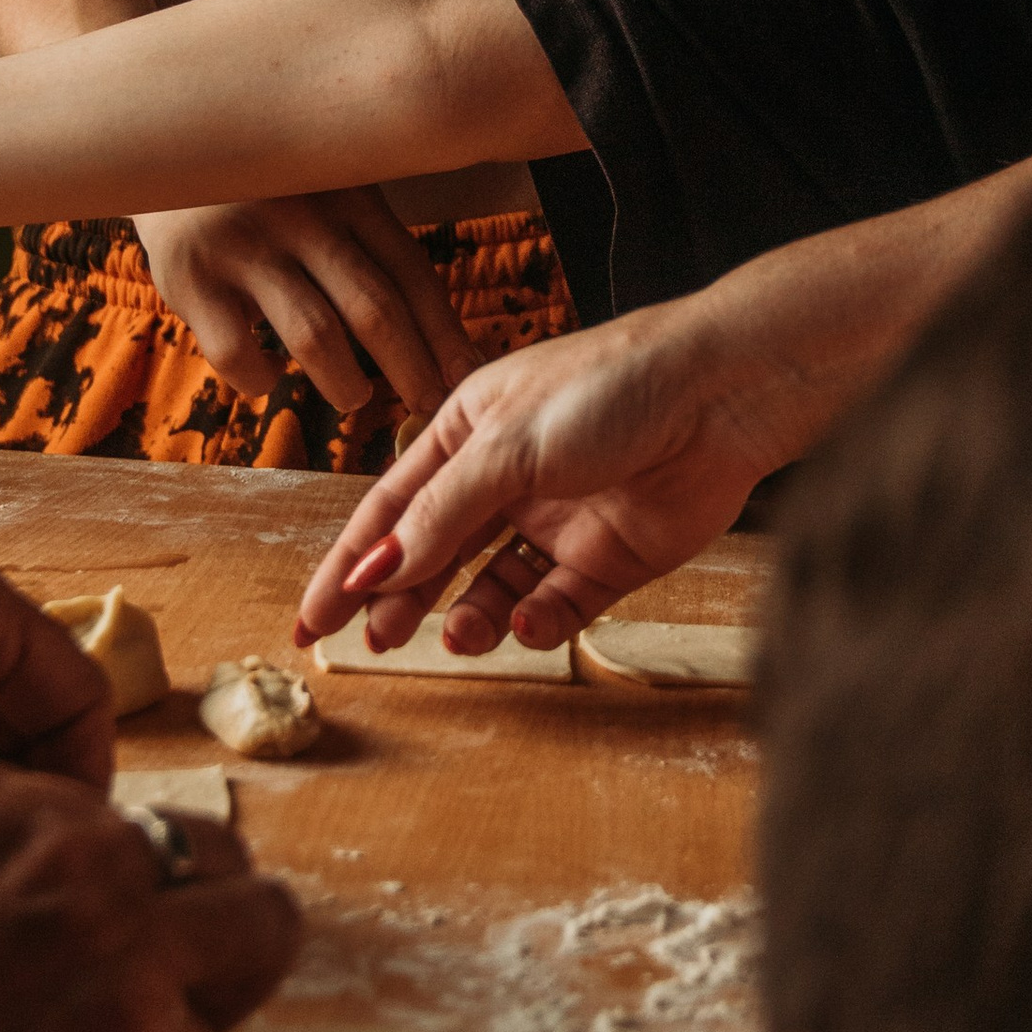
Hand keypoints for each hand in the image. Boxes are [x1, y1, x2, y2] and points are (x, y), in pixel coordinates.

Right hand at [135, 188, 480, 418]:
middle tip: (425, 404)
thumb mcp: (323, 186)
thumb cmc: (264, 184)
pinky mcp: (189, 275)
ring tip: (355, 396)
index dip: (444, 332)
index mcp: (345, 192)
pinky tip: (269, 378)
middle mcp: (299, 214)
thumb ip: (367, 243)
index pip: (410, 272)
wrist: (153, 140)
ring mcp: (242, 244)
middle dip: (411, 369)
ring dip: (344, 382)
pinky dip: (262, 379)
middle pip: (373, 309)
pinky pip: (237, 351)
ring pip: (314, 336)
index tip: (466, 375)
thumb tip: (436, 340)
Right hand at [296, 305, 785, 658]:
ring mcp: (557, 521)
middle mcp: (507, 479)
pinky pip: (558, 605)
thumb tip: (373, 571)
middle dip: (399, 601)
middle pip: (434, 555)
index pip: (390, 507)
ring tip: (457, 636)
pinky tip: (528, 621)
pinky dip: (538, 621)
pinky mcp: (609, 558)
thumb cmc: (610, 388)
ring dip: (468, 617)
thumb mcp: (507, 446)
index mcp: (467, 432)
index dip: (348, 564)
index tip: (310, 619)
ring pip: (492, 589)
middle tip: (374, 644)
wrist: (721, 395)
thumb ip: (440, 514)